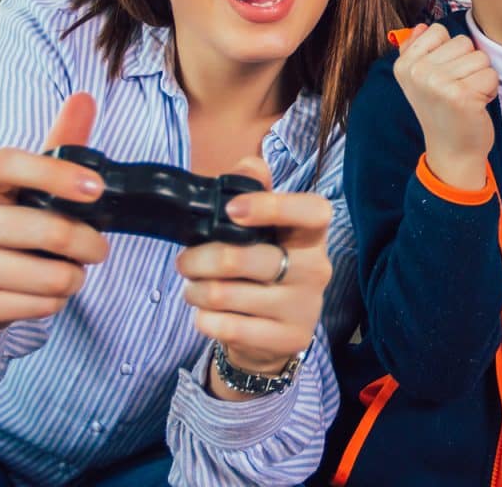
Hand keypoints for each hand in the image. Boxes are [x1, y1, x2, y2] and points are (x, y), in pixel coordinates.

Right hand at [0, 93, 111, 358]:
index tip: (97, 187)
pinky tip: (45, 290)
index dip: (55, 173)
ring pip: (51, 275)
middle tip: (99, 247)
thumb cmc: (4, 221)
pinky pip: (41, 305)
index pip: (7, 163)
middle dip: (90, 243)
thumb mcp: (26, 183)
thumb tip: (84, 98)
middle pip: (46, 229)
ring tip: (69, 269)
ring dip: (75, 276)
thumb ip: (60, 142)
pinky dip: (56, 301)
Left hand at [176, 157, 333, 399]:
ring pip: (226, 294)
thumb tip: (248, 164)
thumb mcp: (265, 230)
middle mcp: (316, 268)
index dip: (271, 206)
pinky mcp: (289, 338)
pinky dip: (203, 318)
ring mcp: (304, 306)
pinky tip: (207, 314)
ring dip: (196, 290)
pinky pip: (226, 326)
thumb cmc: (266, 270)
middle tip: (185, 262)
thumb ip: (255, 192)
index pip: (311, 211)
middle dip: (198, 259)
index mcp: (312, 234)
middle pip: (243, 258)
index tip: (230, 210)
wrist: (277, 335)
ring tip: (194, 288)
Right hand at [392, 23, 498, 190]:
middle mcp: (418, 72)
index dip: (450, 52)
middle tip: (458, 89)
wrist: (452, 151)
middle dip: (468, 65)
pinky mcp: (461, 96)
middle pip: (463, 42)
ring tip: (467, 97)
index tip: (443, 76)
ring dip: (480, 78)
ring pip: (480, 57)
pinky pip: (491, 74)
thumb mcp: (420, 81)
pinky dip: (490, 90)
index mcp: (405, 65)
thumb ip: (418, 50)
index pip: (439, 31)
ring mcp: (438, 84)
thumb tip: (421, 26)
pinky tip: (476, 105)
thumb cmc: (442, 114)